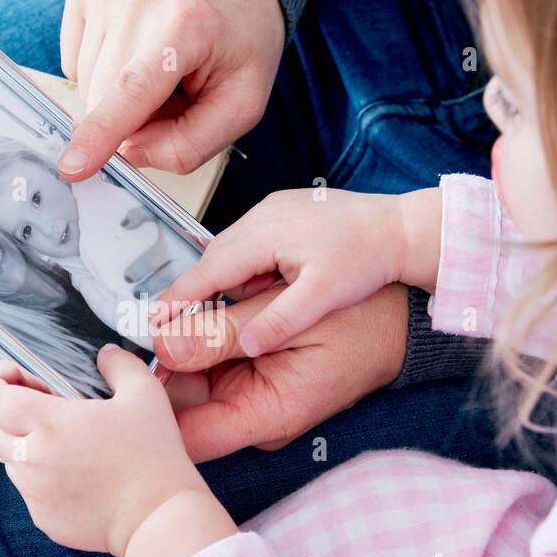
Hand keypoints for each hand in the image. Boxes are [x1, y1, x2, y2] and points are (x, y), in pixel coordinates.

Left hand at [0, 347, 208, 556]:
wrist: (159, 519)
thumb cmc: (153, 456)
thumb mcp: (146, 395)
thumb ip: (120, 365)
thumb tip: (105, 355)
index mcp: (49, 424)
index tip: (17, 375)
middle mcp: (32, 460)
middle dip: (12, 411)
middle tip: (51, 407)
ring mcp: (35, 493)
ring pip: (12, 460)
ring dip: (28, 445)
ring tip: (68, 443)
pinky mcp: (44, 518)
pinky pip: (30, 491)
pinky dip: (44, 477)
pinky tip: (80, 475)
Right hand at [56, 0, 284, 180]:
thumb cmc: (240, 41)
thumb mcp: (242, 104)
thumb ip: (190, 144)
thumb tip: (127, 153)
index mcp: (186, 23)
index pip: (133, 88)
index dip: (101, 132)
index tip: (72, 166)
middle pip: (103, 97)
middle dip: (131, 118)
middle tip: (172, 93)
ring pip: (85, 82)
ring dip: (118, 93)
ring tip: (157, 66)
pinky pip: (74, 60)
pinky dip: (101, 69)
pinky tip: (134, 48)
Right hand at [157, 187, 441, 356]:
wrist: (402, 227)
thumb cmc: (369, 255)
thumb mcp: (323, 296)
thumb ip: (279, 321)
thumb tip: (245, 345)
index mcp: (266, 232)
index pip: (209, 271)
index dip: (179, 298)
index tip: (153, 320)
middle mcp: (263, 216)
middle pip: (212, 259)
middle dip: (191, 291)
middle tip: (167, 323)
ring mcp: (273, 212)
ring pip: (229, 252)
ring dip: (218, 280)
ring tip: (205, 312)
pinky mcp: (283, 215)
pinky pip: (248, 245)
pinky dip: (240, 268)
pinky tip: (249, 289)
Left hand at [157, 282, 410, 461]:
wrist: (402, 320)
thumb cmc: (364, 319)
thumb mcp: (288, 316)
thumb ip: (223, 331)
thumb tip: (164, 342)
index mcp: (269, 413)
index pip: (189, 438)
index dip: (148, 414)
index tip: (120, 383)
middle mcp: (258, 418)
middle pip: (182, 409)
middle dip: (159, 372)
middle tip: (141, 329)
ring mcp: (256, 404)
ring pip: (192, 385)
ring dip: (180, 351)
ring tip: (177, 316)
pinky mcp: (255, 387)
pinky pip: (212, 371)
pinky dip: (201, 344)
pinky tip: (200, 318)